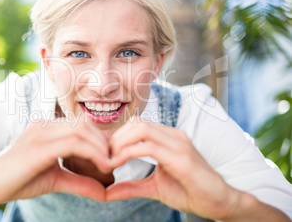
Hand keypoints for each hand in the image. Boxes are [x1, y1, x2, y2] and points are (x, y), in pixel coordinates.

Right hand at [0, 118, 111, 206]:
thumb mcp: (55, 180)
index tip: (111, 159)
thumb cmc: (18, 181)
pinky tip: (102, 167)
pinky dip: (93, 154)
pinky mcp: (38, 147)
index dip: (100, 140)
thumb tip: (104, 192)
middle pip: (85, 125)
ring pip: (81, 130)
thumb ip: (79, 182)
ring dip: (101, 148)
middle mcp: (44, 125)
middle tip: (113, 163)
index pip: (82, 126)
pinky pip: (73, 144)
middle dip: (103, 142)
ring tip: (109, 166)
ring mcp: (40, 133)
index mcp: (47, 128)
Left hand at [106, 119, 239, 219]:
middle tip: (105, 157)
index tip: (105, 154)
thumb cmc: (190, 192)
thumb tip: (106, 192)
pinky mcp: (182, 158)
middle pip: (136, 122)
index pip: (137, 124)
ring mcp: (179, 144)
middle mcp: (174, 135)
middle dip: (115, 138)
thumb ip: (131, 187)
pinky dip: (129, 153)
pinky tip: (119, 164)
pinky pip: (150, 147)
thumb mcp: (154, 188)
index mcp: (168, 138)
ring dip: (120, 143)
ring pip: (141, 129)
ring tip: (110, 161)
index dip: (117, 136)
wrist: (221, 203)